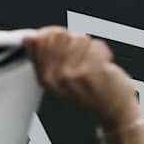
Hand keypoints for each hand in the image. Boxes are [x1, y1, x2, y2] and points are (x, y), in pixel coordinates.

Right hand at [25, 28, 141, 130]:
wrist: (113, 110)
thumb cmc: (90, 92)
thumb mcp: (59, 77)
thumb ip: (44, 56)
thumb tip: (30, 38)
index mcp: (45, 77)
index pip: (38, 40)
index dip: (54, 33)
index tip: (65, 41)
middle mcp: (57, 77)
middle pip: (60, 35)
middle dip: (73, 40)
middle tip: (81, 56)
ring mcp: (75, 74)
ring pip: (80, 38)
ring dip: (90, 48)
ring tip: (93, 63)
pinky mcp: (93, 70)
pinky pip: (96, 45)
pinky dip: (103, 51)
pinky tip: (103, 65)